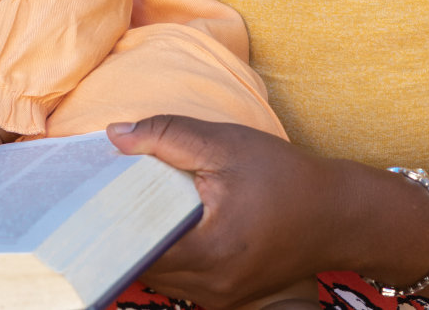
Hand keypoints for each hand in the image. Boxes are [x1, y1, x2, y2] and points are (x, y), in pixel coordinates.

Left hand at [107, 115, 344, 308]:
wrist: (340, 215)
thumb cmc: (287, 177)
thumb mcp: (226, 145)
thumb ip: (166, 137)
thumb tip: (114, 136)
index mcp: (210, 251)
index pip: (135, 248)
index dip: (107, 223)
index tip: (88, 196)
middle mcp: (212, 286)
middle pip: (142, 265)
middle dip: (121, 232)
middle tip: (100, 196)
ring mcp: (220, 298)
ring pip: (159, 275)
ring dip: (143, 244)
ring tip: (129, 205)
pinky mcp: (227, 298)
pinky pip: (180, 279)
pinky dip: (166, 252)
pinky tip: (162, 222)